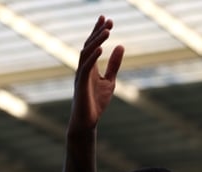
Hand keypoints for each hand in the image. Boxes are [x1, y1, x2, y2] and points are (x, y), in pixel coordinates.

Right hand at [69, 16, 124, 131]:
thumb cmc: (96, 103)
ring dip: (96, 42)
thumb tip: (121, 45)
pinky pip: (85, 68)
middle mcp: (83, 68)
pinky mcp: (81, 84)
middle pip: (89, 45)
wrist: (88, 122)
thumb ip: (114, 64)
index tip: (106, 19)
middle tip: (108, 20)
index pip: (93, 45)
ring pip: (86, 54)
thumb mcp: (110, 81)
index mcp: (89, 67)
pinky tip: (101, 49)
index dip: (98, 31)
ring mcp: (81, 75)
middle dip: (98, 32)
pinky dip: (93, 57)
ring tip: (107, 31)